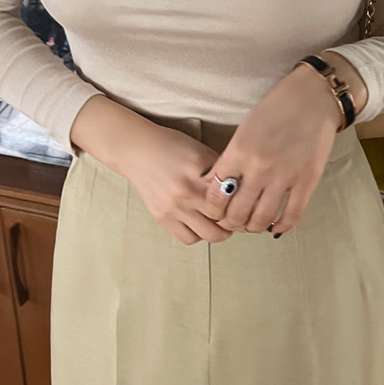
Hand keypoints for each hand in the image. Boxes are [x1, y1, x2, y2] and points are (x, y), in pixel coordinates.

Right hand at [71, 96, 231, 245]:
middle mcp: (188, 191)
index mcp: (201, 170)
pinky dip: (198, 235)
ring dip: (219, 231)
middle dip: (235, 220)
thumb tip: (241, 188)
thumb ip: (219, 170)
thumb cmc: (170, 146)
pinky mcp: (162, 217)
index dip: (244, 202)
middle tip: (237, 216)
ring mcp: (174, 207)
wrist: (136, 151)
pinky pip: (188, 238)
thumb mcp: (200, 150)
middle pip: (225, 219)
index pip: (234, 195)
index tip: (247, 203)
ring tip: (219, 223)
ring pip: (210, 234)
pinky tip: (199, 224)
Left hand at [200, 52, 367, 236]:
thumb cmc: (275, 109)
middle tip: (233, 221)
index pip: (216, 193)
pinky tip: (275, 227)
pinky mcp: (308, 180)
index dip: (214, 209)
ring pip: (262, 219)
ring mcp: (285, 175)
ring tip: (252, 224)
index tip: (216, 211)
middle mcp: (259, 166)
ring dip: (253, 227)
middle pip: (237, 212)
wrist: (312, 98)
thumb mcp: (244, 129)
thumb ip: (231, 158)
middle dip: (231, 223)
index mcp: (239, 151)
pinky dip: (282, 226)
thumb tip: (217, 184)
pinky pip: (293, 215)